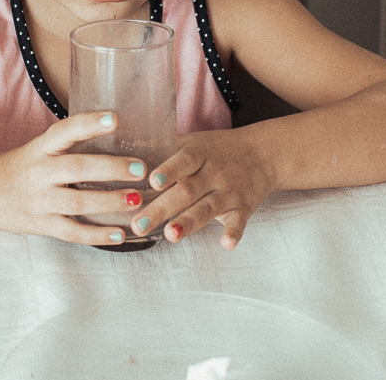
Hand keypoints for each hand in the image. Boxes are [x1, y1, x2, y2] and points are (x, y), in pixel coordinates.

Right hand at [0, 112, 149, 245]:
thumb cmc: (24, 167)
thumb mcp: (40, 147)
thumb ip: (70, 143)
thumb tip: (117, 129)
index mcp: (40, 148)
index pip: (64, 131)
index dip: (88, 124)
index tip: (114, 118)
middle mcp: (39, 173)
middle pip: (78, 168)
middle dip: (112, 168)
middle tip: (141, 168)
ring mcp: (40, 201)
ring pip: (78, 202)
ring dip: (110, 201)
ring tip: (137, 199)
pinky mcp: (42, 225)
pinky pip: (73, 232)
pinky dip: (97, 235)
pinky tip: (120, 234)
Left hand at [129, 128, 273, 249]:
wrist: (262, 153)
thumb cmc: (217, 149)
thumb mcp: (193, 141)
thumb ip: (163, 148)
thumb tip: (122, 154)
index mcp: (199, 154)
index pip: (183, 161)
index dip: (168, 170)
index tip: (151, 181)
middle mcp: (214, 173)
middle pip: (187, 191)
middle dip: (162, 208)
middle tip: (138, 224)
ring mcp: (229, 192)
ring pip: (207, 209)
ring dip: (189, 223)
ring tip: (170, 235)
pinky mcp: (243, 209)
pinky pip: (238, 222)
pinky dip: (233, 233)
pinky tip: (225, 244)